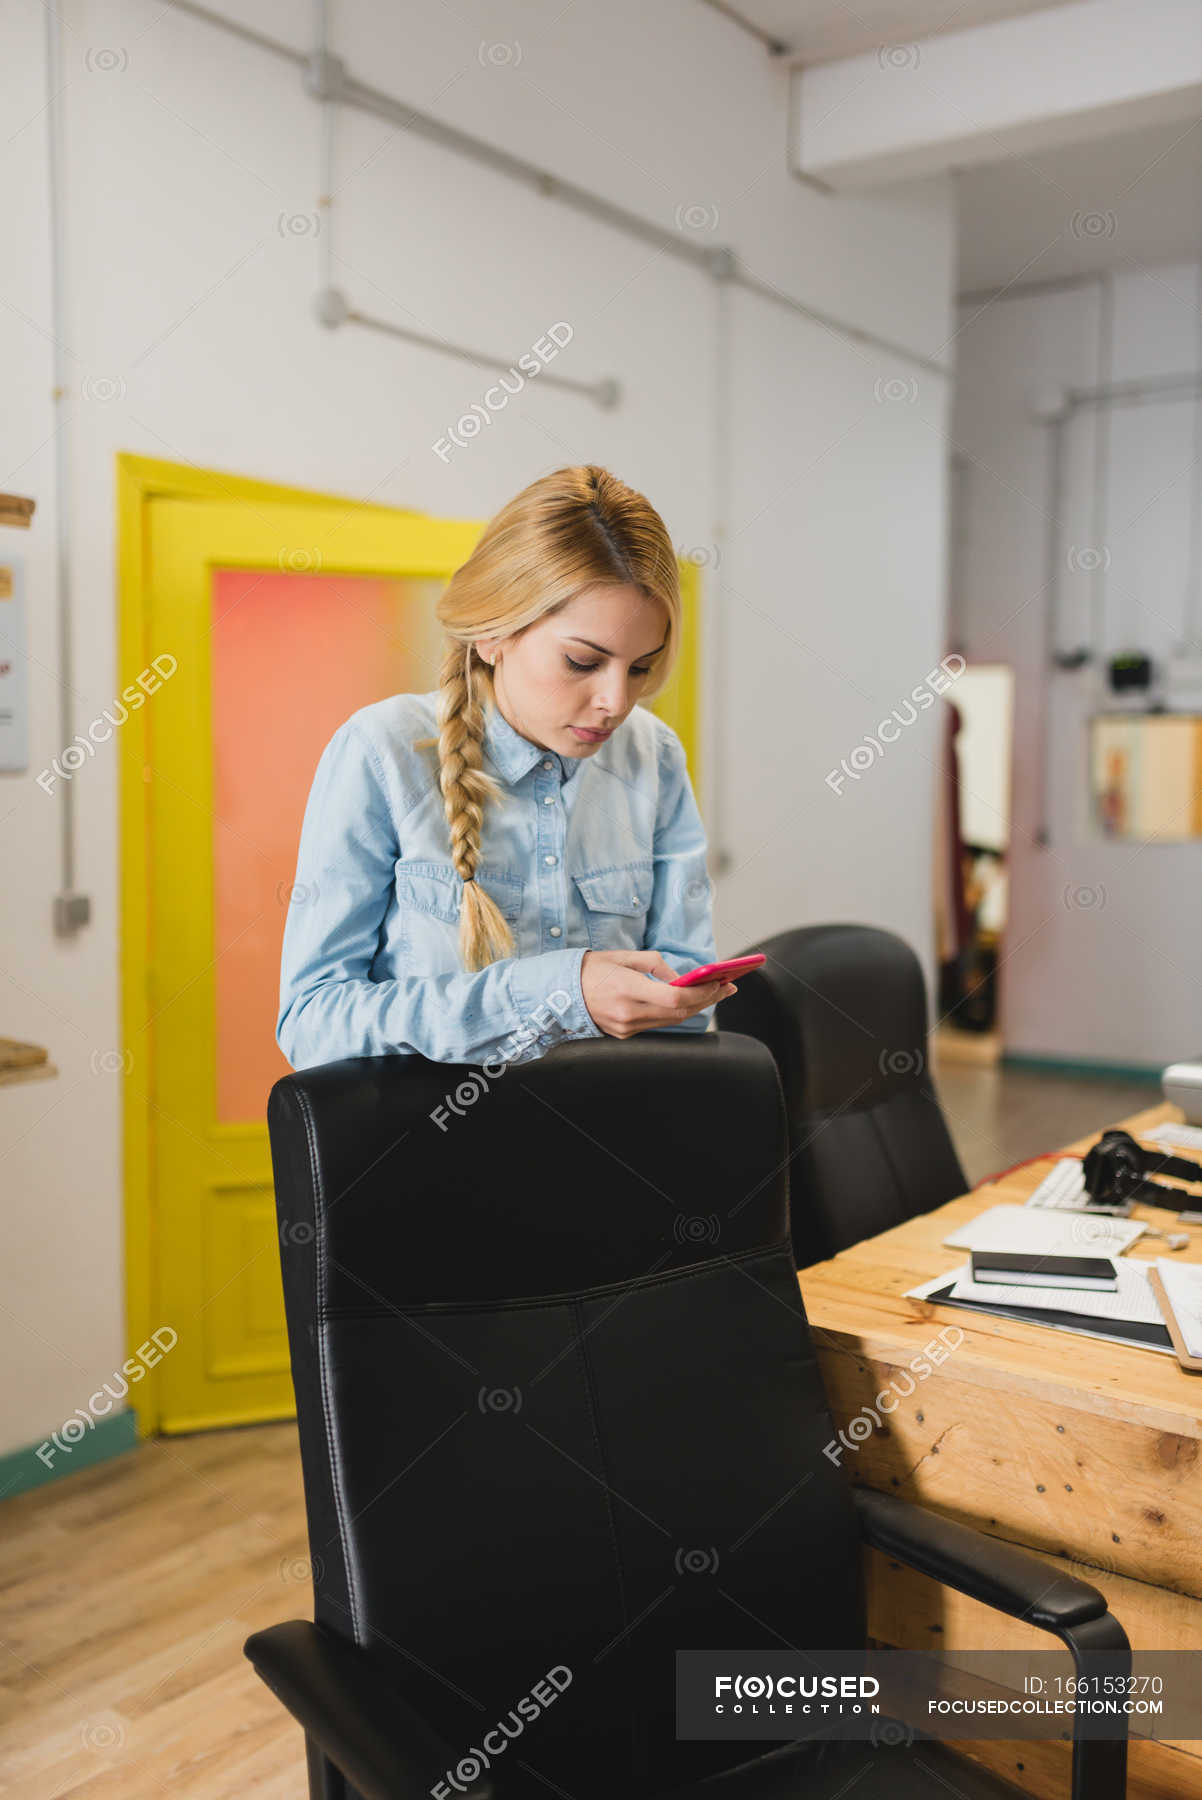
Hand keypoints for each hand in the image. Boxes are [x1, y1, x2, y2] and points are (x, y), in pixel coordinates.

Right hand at [580, 949, 737, 1040]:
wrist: (561, 992)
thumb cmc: (592, 969)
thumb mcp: (624, 957)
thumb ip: (656, 965)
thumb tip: (681, 978)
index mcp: (627, 989)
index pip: (674, 998)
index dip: (701, 992)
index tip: (719, 982)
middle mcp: (628, 1013)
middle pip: (679, 1012)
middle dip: (707, 999)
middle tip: (727, 987)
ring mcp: (627, 1028)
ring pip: (672, 1021)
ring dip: (696, 1007)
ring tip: (715, 993)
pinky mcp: (625, 1034)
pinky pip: (659, 1024)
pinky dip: (677, 1013)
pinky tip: (690, 1002)